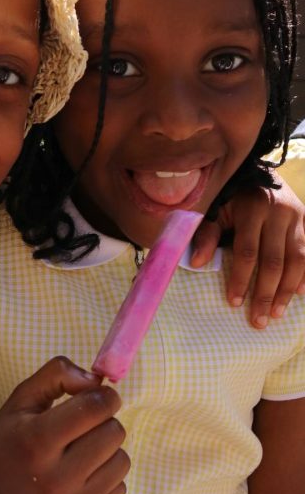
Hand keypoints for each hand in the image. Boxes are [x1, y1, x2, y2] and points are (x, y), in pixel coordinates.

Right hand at [0, 356, 128, 493]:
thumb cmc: (10, 435)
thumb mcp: (23, 395)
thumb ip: (59, 374)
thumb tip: (98, 381)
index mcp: (36, 440)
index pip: (94, 409)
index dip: (106, 395)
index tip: (101, 395)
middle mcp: (53, 480)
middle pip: (113, 433)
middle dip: (104, 421)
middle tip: (84, 425)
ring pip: (122, 461)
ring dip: (108, 449)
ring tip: (82, 449)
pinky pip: (120, 488)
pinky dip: (106, 475)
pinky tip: (82, 473)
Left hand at [190, 180, 304, 327]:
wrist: (260, 172)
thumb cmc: (232, 196)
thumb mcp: (216, 208)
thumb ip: (207, 233)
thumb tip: (197, 263)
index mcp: (252, 208)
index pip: (247, 251)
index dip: (241, 278)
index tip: (234, 303)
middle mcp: (279, 212)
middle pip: (274, 261)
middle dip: (266, 293)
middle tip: (259, 321)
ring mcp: (298, 218)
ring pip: (297, 261)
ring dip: (287, 291)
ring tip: (276, 314)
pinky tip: (300, 294)